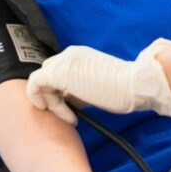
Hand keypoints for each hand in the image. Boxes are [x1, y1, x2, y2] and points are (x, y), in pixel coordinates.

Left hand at [27, 40, 170, 124]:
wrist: (134, 86)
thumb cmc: (123, 90)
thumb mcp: (96, 86)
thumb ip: (80, 88)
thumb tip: (69, 100)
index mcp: (79, 55)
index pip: (57, 71)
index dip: (60, 91)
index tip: (74, 107)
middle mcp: (69, 54)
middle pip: (47, 75)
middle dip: (53, 96)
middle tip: (69, 114)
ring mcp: (64, 62)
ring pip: (42, 81)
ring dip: (52, 102)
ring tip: (71, 118)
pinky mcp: (60, 73)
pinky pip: (36, 84)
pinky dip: (41, 100)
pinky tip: (62, 114)